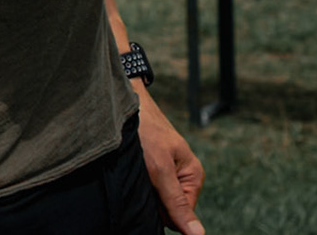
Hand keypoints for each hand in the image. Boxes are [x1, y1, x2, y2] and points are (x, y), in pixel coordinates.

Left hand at [137, 89, 204, 233]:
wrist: (124, 101)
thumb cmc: (145, 131)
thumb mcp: (160, 170)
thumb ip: (177, 202)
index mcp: (193, 176)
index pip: (181, 215)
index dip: (162, 212)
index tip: (146, 195)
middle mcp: (181, 174)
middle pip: (167, 206)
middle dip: (151, 200)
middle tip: (138, 179)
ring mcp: (165, 169)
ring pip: (153, 195)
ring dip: (142, 190)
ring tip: (133, 171)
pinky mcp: (150, 163)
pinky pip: (145, 183)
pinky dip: (135, 180)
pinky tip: (128, 169)